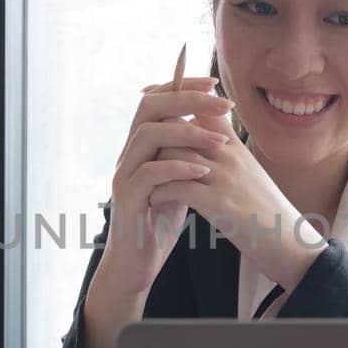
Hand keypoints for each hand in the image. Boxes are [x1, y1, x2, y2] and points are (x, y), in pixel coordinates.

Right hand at [96, 67, 235, 295]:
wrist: (138, 263)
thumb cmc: (159, 221)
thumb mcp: (179, 180)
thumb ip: (187, 153)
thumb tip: (213, 125)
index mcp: (141, 145)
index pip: (155, 98)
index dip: (182, 85)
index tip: (213, 84)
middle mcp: (128, 154)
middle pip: (149, 106)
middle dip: (187, 99)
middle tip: (223, 104)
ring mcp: (124, 175)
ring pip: (148, 134)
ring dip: (188, 133)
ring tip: (220, 143)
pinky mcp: (127, 199)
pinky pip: (149, 174)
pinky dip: (178, 168)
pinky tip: (202, 172)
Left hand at [145, 106, 327, 291]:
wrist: (290, 243)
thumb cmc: (266, 210)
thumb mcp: (249, 171)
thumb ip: (227, 151)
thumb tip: (203, 134)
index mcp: (235, 146)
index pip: (203, 108)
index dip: (176, 106)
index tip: (155, 115)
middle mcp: (230, 155)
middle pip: (180, 127)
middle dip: (156, 141)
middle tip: (141, 158)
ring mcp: (225, 178)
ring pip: (174, 154)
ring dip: (153, 168)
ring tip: (145, 182)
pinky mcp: (219, 204)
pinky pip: (177, 187)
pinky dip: (160, 193)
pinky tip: (155, 202)